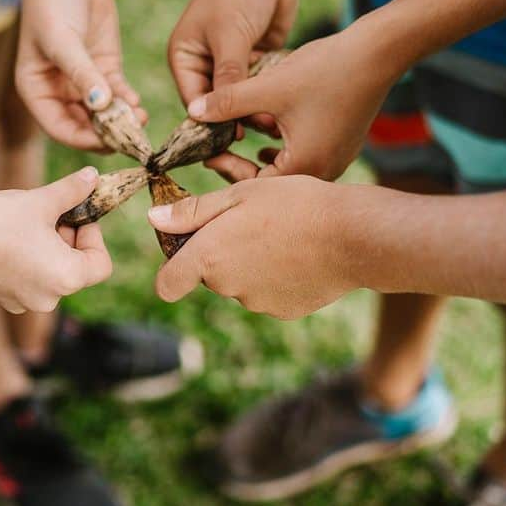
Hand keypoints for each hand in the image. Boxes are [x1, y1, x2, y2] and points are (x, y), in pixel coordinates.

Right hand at [0, 168, 112, 313]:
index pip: (101, 263)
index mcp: (68, 279)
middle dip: (68, 238)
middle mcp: (50, 299)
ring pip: (52, 272)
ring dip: (49, 247)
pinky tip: (10, 237)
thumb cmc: (0, 221)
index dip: (93, 235)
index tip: (75, 214)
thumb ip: (73, 191)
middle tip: (51, 212)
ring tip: (30, 222)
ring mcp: (25, 301)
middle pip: (76, 267)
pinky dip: (29, 259)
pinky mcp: (4, 298)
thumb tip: (93, 176)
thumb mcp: (43, 200)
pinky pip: (29, 278)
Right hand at [9, 0, 142, 149]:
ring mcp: (84, 81)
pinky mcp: (104, 67)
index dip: (83, 139)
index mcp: (37, 90)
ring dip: (122, 120)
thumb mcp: (63, 39)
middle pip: (84, 126)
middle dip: (108, 133)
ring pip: (104, 113)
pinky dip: (128, 102)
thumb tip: (100, 106)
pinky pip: (118, 94)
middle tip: (132, 137)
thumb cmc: (51, 2)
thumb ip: (81, 74)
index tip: (108, 142)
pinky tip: (138, 105)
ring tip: (141, 119)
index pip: (59, 128)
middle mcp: (58, 91)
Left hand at [149, 176, 367, 319]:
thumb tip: (153, 218)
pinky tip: (298, 253)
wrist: (352, 236)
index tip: (186, 248)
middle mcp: (227, 288)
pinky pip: (269, 293)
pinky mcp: (285, 311)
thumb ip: (192, 211)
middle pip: (209, 275)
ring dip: (249, 263)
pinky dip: (276, 276)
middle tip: (250, 220)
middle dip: (219, 252)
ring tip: (280, 233)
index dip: (172, 268)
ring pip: (240, 282)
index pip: (167, 284)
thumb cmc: (293, 204)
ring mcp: (257, 304)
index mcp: (209, 258)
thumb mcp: (238, 195)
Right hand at [168, 0, 295, 173]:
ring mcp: (231, 63)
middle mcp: (205, 64)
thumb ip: (226, 76)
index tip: (230, 143)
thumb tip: (214, 115)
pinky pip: (261, 87)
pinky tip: (286, 112)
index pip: (194, 101)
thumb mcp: (229, 35)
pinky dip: (271, 97)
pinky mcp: (255, 61)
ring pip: (242, 99)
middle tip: (257, 138)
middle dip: (237, 119)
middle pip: (218, 105)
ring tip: (276, 128)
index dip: (210, 123)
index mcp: (185, 57)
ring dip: (257, 111)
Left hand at [184, 14, 403, 181]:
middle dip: (242, 165)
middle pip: (271, 184)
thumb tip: (192, 113)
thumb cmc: (324, 71)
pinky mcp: (343, 146)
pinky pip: (306, 158)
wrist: (377, 54)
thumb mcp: (267, 87)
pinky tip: (270, 133)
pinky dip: (283, 150)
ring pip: (288, 170)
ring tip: (241, 138)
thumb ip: (227, 102)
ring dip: (262, 157)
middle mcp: (324, 173)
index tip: (207, 154)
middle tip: (218, 150)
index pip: (254, 187)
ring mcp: (337, 161)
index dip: (226, 169)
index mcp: (304, 167)